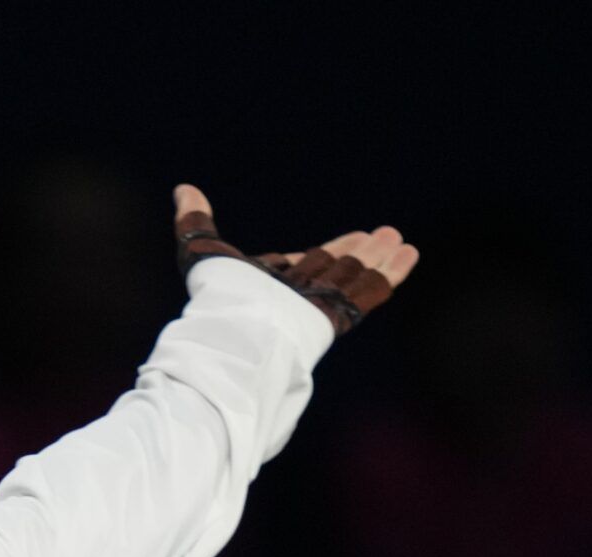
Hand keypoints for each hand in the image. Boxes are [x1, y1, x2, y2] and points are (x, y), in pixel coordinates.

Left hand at [171, 184, 418, 338]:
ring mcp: (316, 308)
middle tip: (385, 236)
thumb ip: (194, 221)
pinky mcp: (334, 318)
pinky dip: (388, 275)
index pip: (307, 263)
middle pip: (335, 270)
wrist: (234, 331)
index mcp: (269, 285)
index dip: (333, 250)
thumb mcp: (203, 251)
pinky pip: (366, 294)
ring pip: (352, 278)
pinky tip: (408, 256)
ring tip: (401, 242)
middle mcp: (294, 297)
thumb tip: (184, 189)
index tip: (355, 236)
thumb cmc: (217, 295)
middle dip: (360, 253)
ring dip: (377, 259)